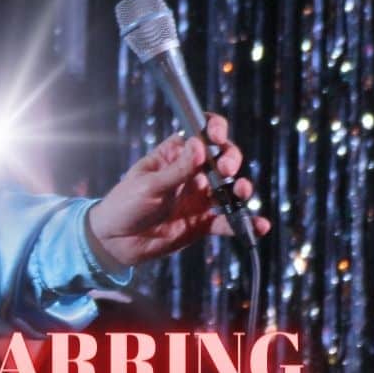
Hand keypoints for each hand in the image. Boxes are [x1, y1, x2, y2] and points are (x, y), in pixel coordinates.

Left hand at [87, 113, 272, 267]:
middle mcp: (191, 174)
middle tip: (225, 168)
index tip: (217, 135)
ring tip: (241, 191)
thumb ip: (176, 170)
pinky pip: (230, 221)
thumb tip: (198, 145)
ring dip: (242, 188)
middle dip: (230, 159)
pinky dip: (245, 223)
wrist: (115, 243)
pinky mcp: (204, 223)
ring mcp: (200, 198)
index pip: (200, 133)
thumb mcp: (147, 185)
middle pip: (223, 158)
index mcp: (173, 156)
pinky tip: (258, 225)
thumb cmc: (124, 206)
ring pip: (231, 188)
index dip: (214, 129)